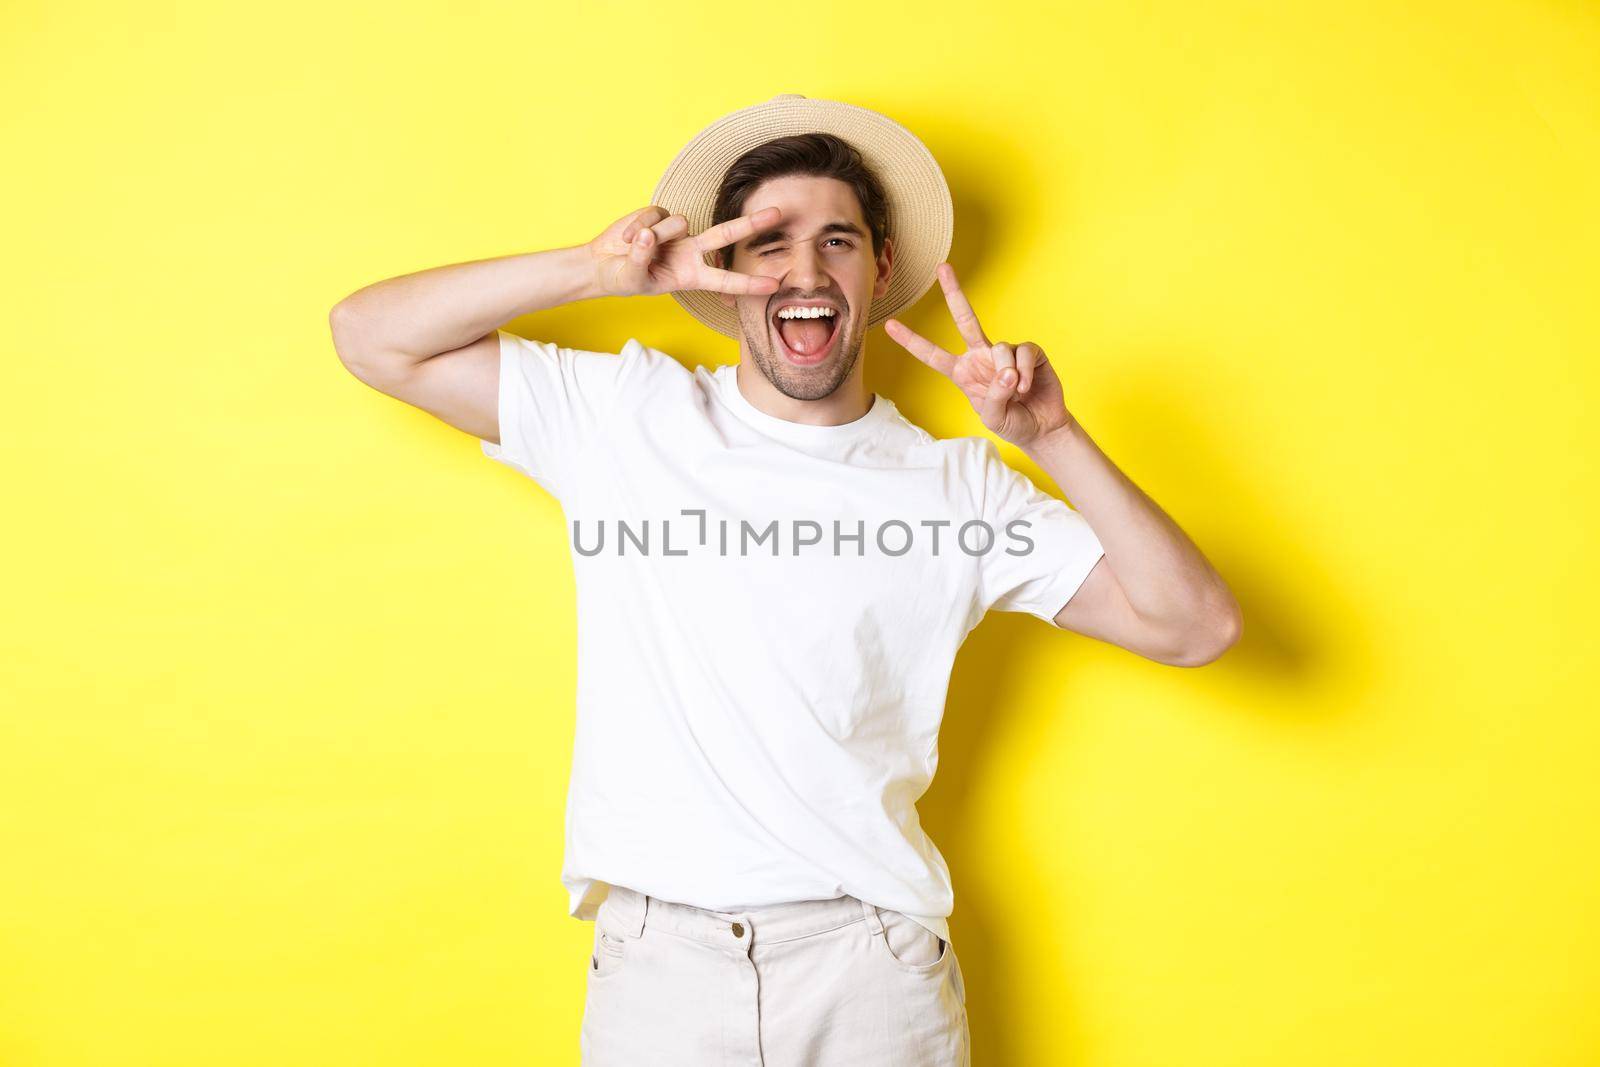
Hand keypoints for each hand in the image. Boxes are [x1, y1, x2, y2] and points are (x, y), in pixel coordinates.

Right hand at [587, 205, 783, 298]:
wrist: (603, 264)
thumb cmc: (623, 278)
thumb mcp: (633, 278)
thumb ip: (642, 259)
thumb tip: (649, 236)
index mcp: (691, 275)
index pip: (725, 279)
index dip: (748, 282)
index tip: (774, 285)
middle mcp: (691, 252)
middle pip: (726, 235)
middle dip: (751, 224)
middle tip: (778, 213)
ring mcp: (677, 233)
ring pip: (680, 223)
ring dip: (655, 236)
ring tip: (633, 248)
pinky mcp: (660, 215)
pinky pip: (656, 215)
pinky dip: (637, 226)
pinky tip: (626, 238)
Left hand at [884, 263, 1075, 449]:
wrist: (1041, 427)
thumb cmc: (1012, 422)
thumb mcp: (993, 416)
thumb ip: (994, 396)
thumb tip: (1007, 373)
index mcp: (962, 372)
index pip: (933, 355)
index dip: (912, 341)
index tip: (890, 326)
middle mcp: (980, 356)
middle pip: (964, 319)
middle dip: (954, 292)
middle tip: (942, 267)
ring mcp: (1005, 352)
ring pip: (1001, 347)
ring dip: (1008, 374)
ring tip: (1017, 393)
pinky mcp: (1029, 353)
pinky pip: (1024, 353)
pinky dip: (1025, 372)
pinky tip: (1028, 387)